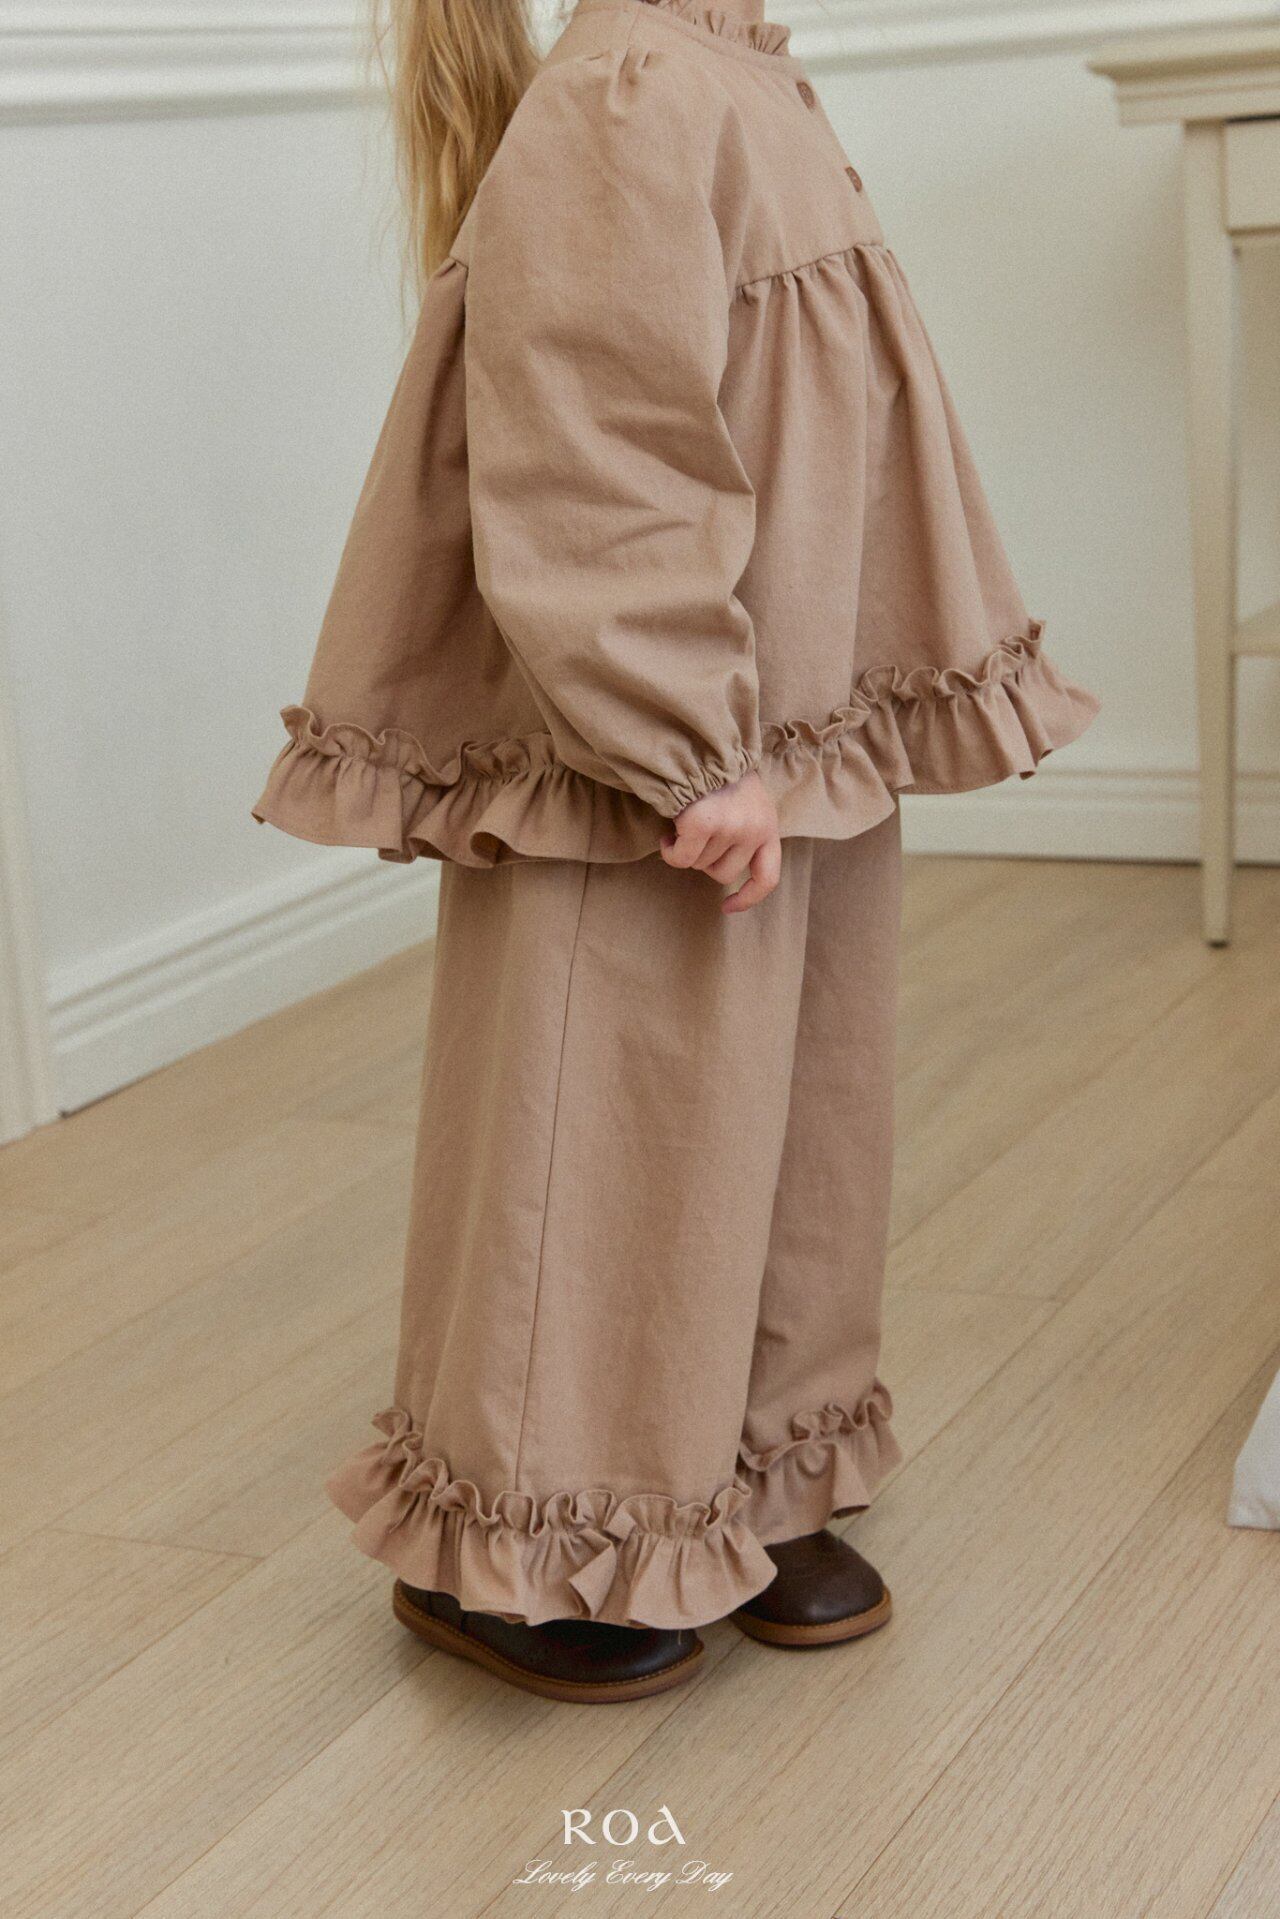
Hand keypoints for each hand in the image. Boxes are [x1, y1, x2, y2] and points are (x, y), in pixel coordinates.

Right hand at [660, 770, 781, 913]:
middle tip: (694, 837)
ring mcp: (730, 827)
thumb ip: (744, 832)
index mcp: (769, 825)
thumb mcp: (746, 803)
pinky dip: (670, 850)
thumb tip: (718, 868)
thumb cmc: (719, 773)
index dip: (748, 898)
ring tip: (684, 823)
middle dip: (704, 860)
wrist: (702, 744)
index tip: (727, 906)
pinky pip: (680, 859)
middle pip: (723, 874)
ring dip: (686, 849)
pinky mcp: (703, 824)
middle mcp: (755, 828)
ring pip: (699, 865)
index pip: (767, 878)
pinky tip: (668, 833)